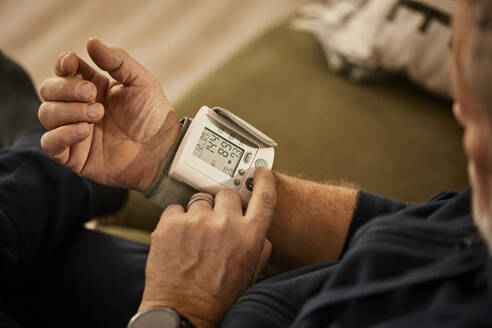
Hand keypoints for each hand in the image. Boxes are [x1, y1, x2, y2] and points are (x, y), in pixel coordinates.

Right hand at [38, 38, 179, 191]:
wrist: (161, 150)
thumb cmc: (153, 115)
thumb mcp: (141, 81)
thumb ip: (117, 60)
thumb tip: (91, 41)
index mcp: (92, 86)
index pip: (64, 70)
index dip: (63, 64)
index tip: (70, 63)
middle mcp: (78, 107)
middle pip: (49, 89)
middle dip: (67, 89)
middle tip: (92, 94)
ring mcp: (73, 131)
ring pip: (46, 114)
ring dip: (68, 110)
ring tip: (97, 114)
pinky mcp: (73, 155)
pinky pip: (49, 143)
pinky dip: (61, 134)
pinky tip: (84, 131)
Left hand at [139, 167, 276, 327]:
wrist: (182, 311)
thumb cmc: (217, 295)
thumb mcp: (250, 272)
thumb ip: (259, 245)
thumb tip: (259, 226)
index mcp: (249, 236)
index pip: (264, 196)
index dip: (264, 180)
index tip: (260, 171)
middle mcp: (225, 224)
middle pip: (227, 194)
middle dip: (222, 205)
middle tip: (215, 223)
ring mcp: (196, 222)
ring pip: (200, 200)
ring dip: (198, 214)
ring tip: (194, 238)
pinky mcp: (171, 224)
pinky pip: (176, 208)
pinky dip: (176, 220)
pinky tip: (178, 239)